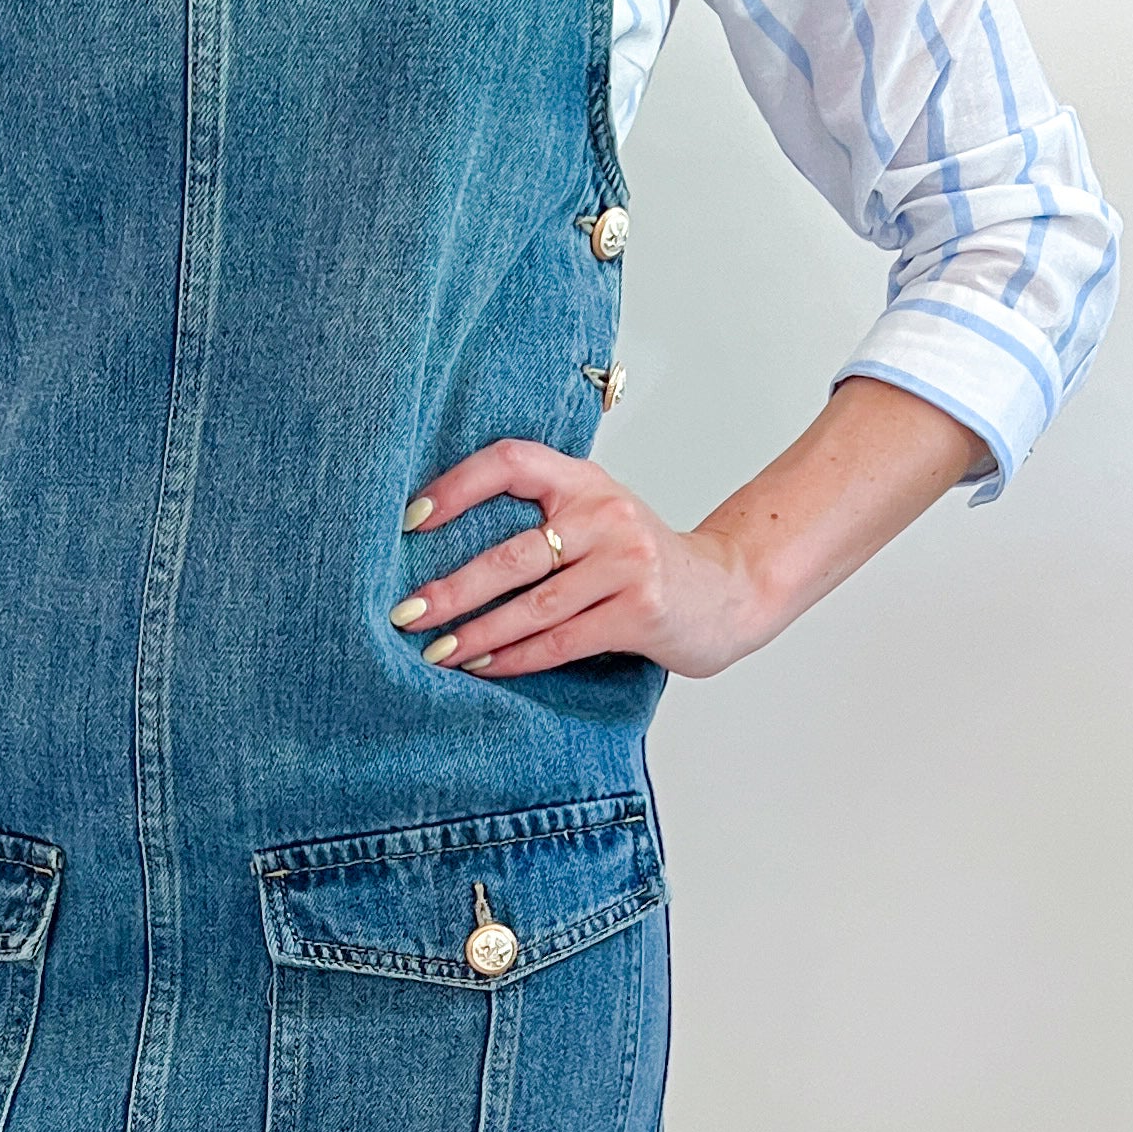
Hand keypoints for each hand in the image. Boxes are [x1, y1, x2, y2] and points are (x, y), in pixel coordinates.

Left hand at [392, 441, 767, 680]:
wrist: (726, 591)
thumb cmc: (640, 561)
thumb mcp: (596, 519)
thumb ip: (542, 519)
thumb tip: (442, 549)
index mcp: (584, 480)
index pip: (512, 462)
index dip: (456, 486)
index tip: (410, 519)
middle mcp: (605, 513)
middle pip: (513, 552)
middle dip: (452, 589)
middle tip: (406, 612)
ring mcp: (626, 562)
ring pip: (533, 605)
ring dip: (477, 634)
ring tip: (436, 651)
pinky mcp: (640, 611)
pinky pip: (561, 641)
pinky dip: (516, 658)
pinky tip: (483, 669)